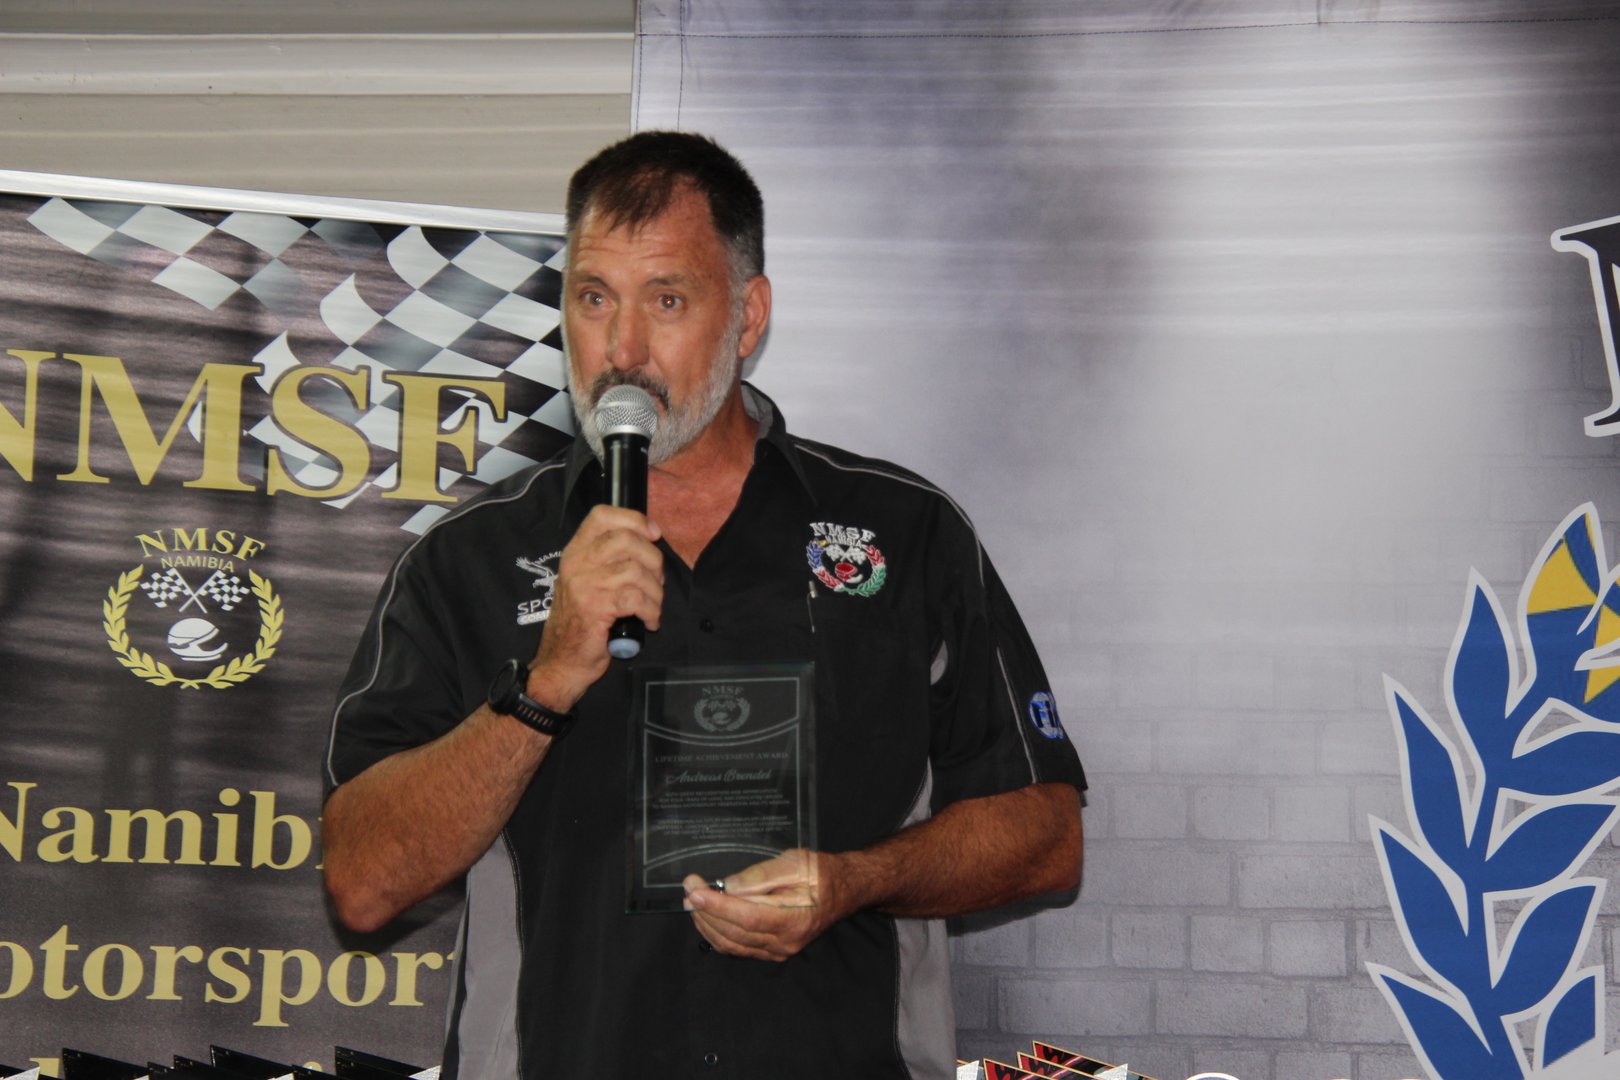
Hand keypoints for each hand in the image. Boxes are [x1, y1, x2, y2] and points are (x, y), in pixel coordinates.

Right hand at [530, 505, 662, 708]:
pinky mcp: (595, 607)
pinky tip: (649, 621)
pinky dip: (652, 611)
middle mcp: (577, 563)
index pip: (602, 515)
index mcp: (576, 552)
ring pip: (636, 571)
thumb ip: (609, 561)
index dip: (634, 519)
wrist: (561, 661)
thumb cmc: (582, 623)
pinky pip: (637, 599)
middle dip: (653, 560)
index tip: (653, 535)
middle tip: (656, 581)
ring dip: (655, 592)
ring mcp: (584, 584)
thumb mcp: (588, 582)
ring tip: (653, 607)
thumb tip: (650, 542)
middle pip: (626, 539)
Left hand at [682, 849, 850, 961]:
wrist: (843, 891)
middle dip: (705, 911)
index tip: (695, 890)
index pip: (746, 917)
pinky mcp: (771, 952)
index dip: (717, 905)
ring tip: (693, 901)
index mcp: (794, 920)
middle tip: (689, 889)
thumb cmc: (820, 874)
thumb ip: (761, 876)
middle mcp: (784, 942)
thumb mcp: (794, 864)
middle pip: (734, 932)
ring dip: (707, 923)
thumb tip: (729, 886)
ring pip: (731, 944)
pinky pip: (737, 948)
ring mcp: (777, 951)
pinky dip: (717, 934)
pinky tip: (707, 918)